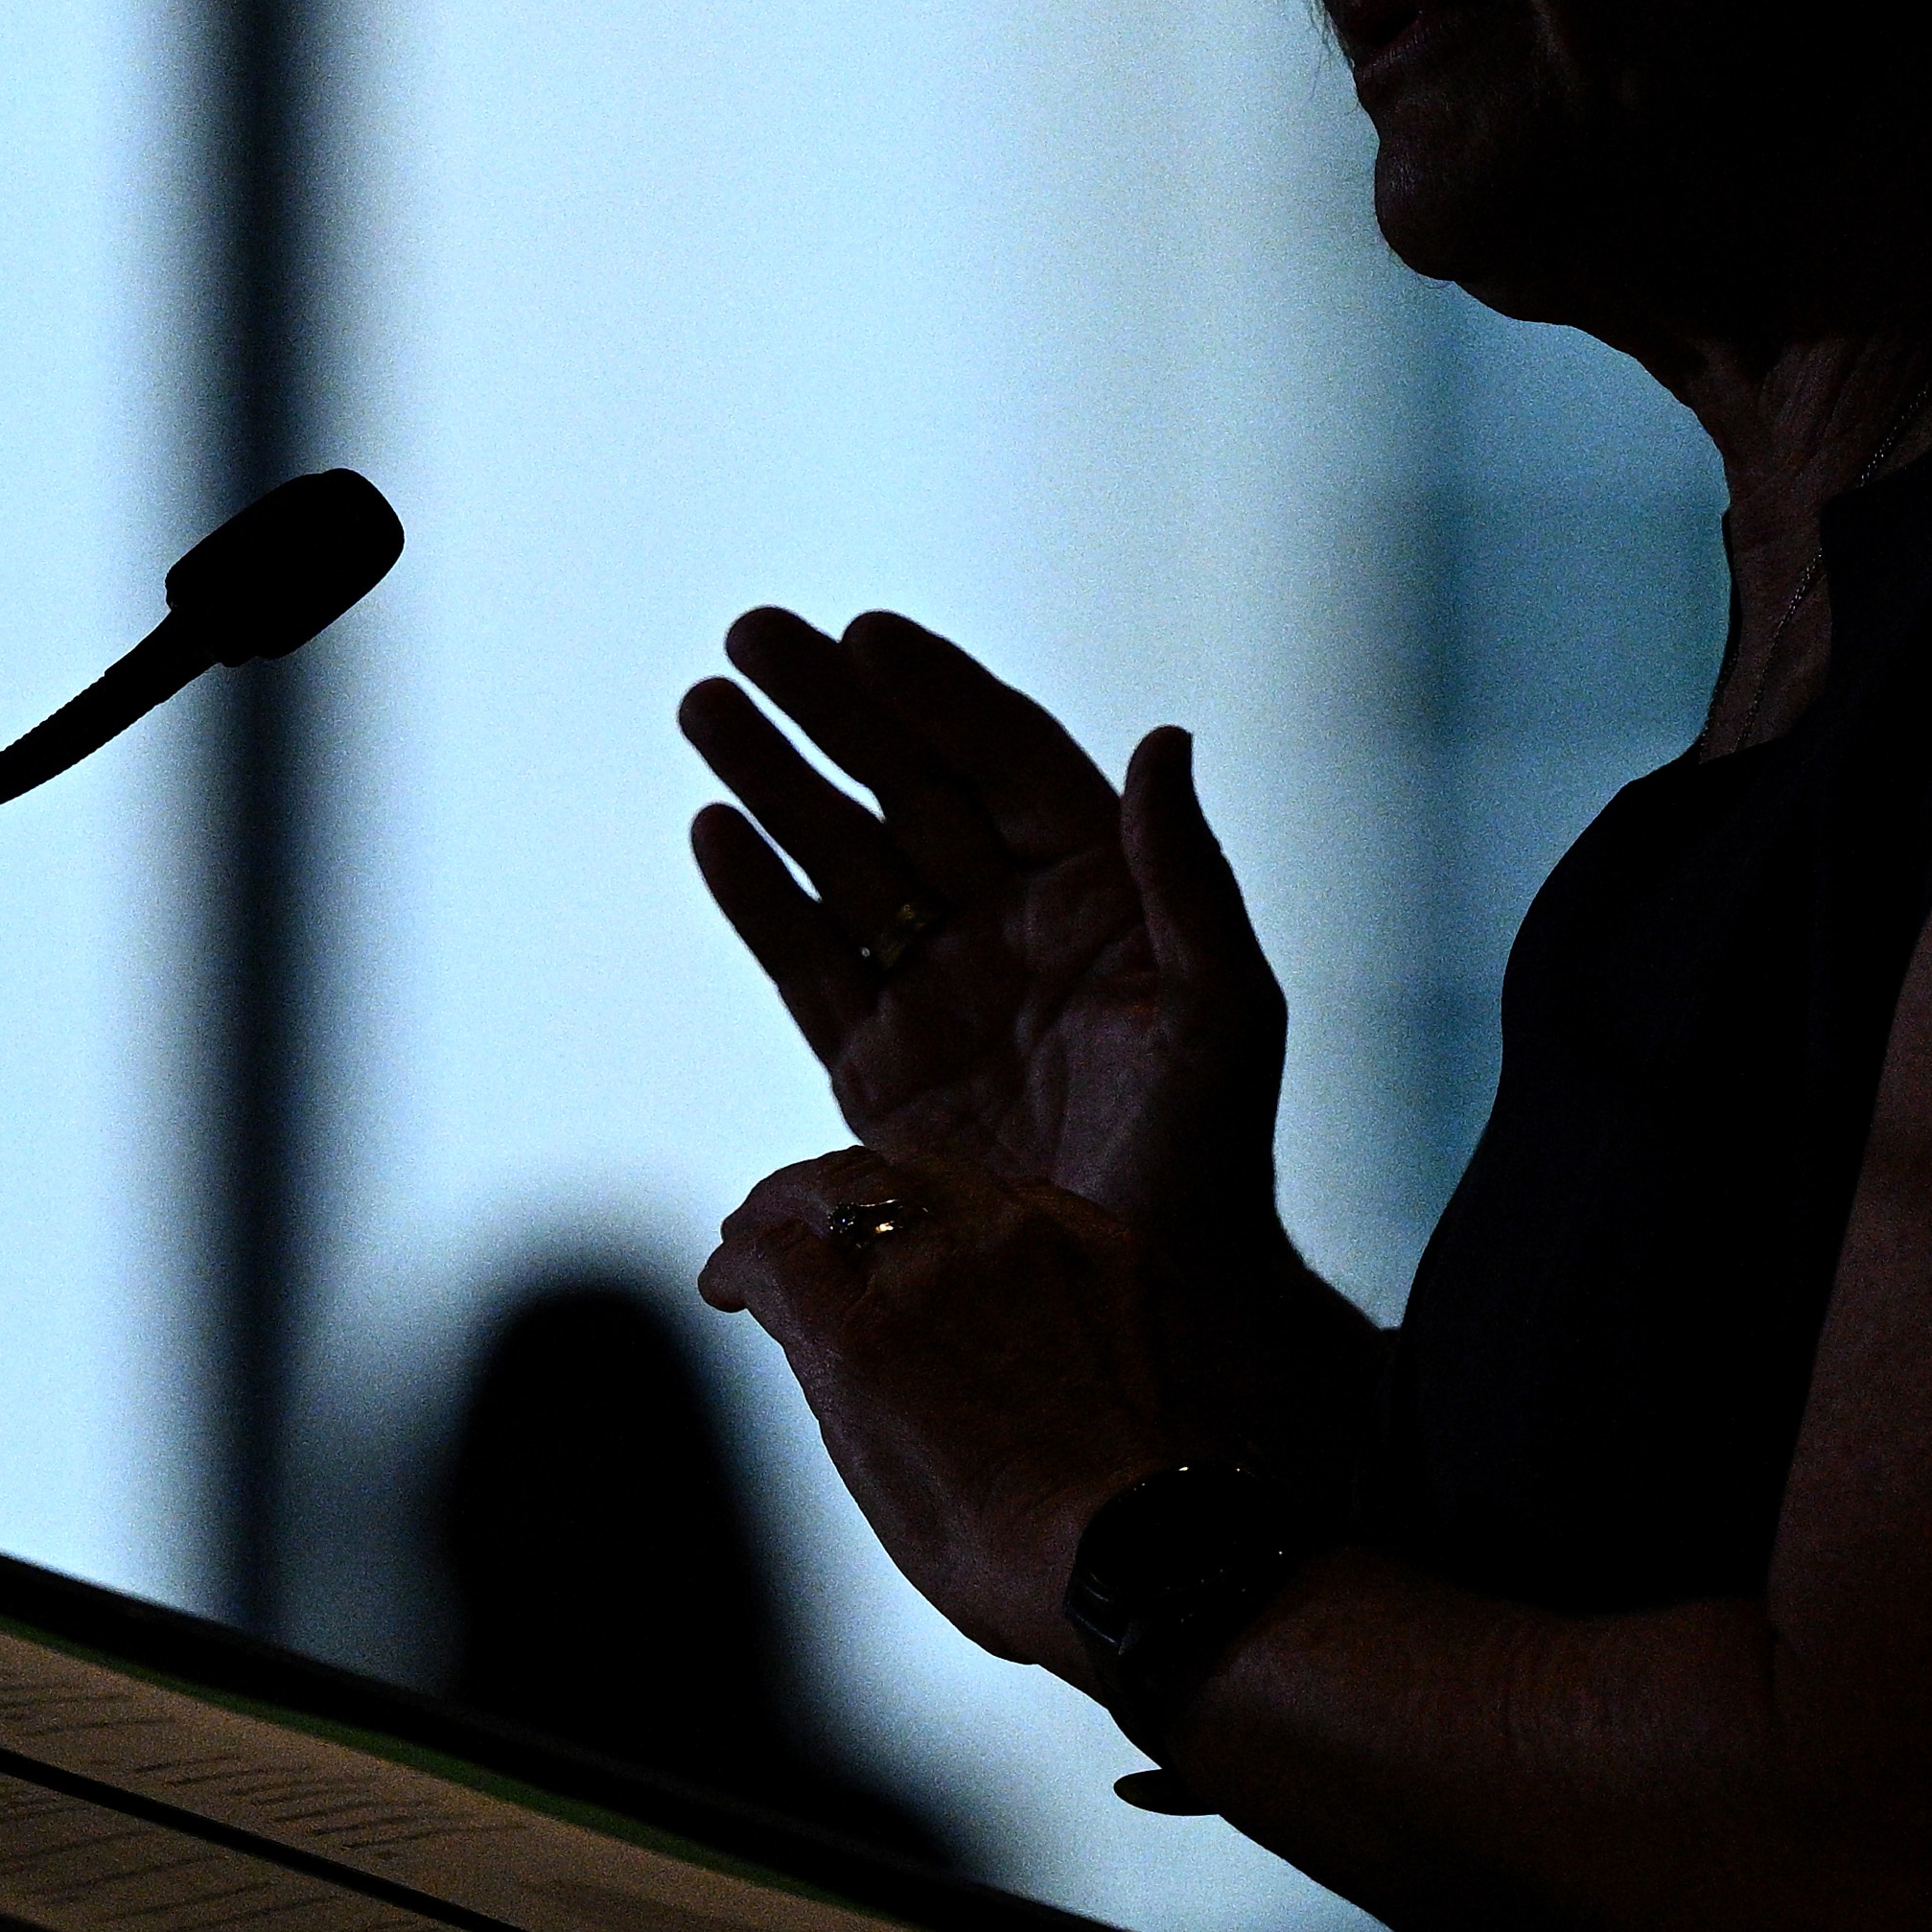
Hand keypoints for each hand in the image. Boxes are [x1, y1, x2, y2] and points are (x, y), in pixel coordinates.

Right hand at [680, 611, 1289, 1287]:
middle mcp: (1007, 922)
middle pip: (904, 786)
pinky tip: (715, 829)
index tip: (867, 633)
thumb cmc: (1211, 1153)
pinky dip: (759, 897)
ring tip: (706, 706)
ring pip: (840, 858)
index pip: (1005, 761)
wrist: (1145, 1298)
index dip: (938, 694)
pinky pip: (806, 961)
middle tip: (755, 635)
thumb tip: (1162, 741)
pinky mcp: (874, 1067)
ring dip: (774, 780)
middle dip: (830, 709)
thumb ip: (1187, 877)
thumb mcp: (1225, 1009)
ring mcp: (935, 989)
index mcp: (1095, 891)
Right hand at [699, 1149, 1186, 1681]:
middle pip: (836, 1182)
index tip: (731, 1276)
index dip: (737, 1259)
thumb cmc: (993, 1541)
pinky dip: (975, 1212)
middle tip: (774, 1223)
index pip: (770, 1248)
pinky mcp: (1100, 1241)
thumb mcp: (865, 1461)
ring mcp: (1026, 1240)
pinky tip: (972, 1243)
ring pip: (924, 1169)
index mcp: (862, 1330)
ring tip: (867, 1220)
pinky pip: (1018, 1194)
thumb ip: (821, 1358)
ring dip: (879, 1191)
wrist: (1133, 1553)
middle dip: (790, 1200)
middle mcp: (938, 1262)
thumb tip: (785, 1299)